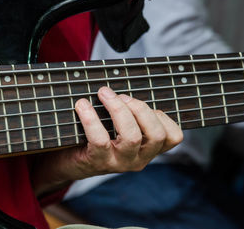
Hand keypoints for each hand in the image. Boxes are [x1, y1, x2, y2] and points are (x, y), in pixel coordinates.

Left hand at [31, 87, 182, 196]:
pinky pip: (99, 139)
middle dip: (140, 108)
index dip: (163, 117)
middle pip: (156, 134)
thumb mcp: (121, 127)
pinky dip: (91, 118)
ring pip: (132, 136)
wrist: (69, 161)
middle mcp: (139, 159)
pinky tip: (82, 105)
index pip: (174, 137)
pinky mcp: (98, 162)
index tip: (144, 105)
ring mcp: (120, 163)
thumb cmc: (97, 136)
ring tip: (103, 94)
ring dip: (118, 109)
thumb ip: (132, 111)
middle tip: (121, 96)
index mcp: (149, 149)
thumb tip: (122, 81)